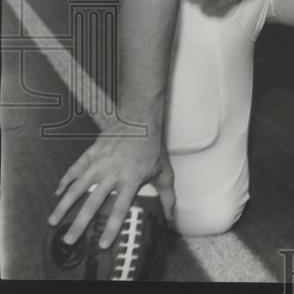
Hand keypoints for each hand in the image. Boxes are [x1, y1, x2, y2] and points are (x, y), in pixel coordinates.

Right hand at [48, 124, 174, 248]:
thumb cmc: (153, 147)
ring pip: (78, 187)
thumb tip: (170, 217)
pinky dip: (65, 181)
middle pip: (93, 203)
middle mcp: (113, 173)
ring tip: (53, 221)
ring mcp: (100, 162)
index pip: (120, 208)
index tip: (101, 244)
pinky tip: (57, 192)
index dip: (111, 227)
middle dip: (80, 223)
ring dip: (64, 205)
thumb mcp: (164, 172)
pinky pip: (75, 169)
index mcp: (131, 179)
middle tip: (69, 240)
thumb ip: (167, 196)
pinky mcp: (92, 152)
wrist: (141, 119)